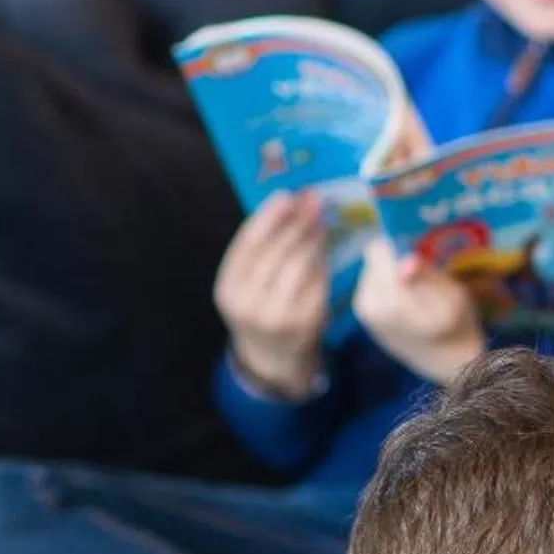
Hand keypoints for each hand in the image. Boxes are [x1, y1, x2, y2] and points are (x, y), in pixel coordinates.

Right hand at [215, 191, 330, 399]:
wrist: (269, 359)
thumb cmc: (257, 310)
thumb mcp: (243, 285)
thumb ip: (256, 253)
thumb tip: (285, 205)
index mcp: (227, 289)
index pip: (248, 244)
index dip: (268, 217)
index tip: (286, 195)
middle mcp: (248, 304)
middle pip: (276, 252)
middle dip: (296, 222)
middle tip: (313, 201)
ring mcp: (278, 316)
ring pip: (298, 266)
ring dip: (312, 238)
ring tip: (321, 219)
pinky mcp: (305, 324)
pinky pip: (317, 284)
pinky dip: (322, 262)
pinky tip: (325, 247)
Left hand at [352, 238, 487, 385]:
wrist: (446, 363)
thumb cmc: (457, 326)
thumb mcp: (454, 297)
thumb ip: (427, 276)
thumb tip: (405, 260)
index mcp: (393, 303)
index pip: (378, 250)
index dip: (397, 242)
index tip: (417, 249)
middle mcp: (371, 306)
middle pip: (374, 255)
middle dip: (395, 256)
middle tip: (421, 269)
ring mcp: (364, 312)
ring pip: (371, 267)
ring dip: (391, 269)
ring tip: (416, 286)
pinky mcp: (363, 314)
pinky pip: (370, 281)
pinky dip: (387, 282)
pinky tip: (407, 296)